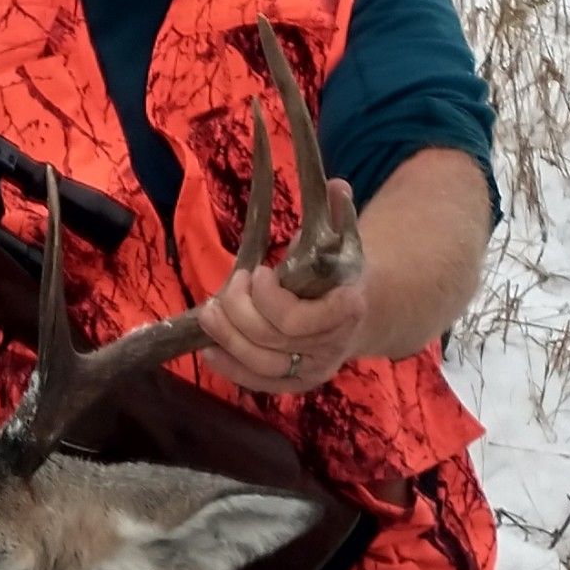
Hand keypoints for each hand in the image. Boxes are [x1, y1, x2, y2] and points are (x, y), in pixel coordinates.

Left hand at [195, 183, 368, 395]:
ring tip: (210, 311)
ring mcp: (313, 370)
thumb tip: (336, 186)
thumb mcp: (346, 241)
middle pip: (271, 340)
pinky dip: (229, 367)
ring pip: (260, 363)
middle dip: (239, 311)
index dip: (269, 299)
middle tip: (229, 285)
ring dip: (227, 337)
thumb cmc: (341, 272)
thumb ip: (341, 215)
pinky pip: (258, 383)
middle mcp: (332, 348)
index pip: (298, 319)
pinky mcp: (293, 383)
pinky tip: (209, 347)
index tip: (259, 272)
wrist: (360, 311)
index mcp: (347, 311)